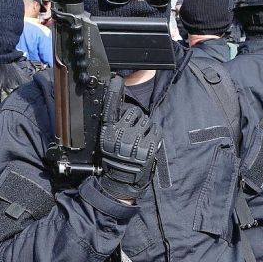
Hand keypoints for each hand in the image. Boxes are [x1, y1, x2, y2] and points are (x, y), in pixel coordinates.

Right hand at [98, 78, 161, 202]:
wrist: (121, 181)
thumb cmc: (113, 160)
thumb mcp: (106, 140)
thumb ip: (110, 123)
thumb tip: (114, 104)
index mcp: (109, 132)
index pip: (112, 108)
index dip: (114, 92)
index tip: (116, 80)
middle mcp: (121, 135)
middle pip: (134, 113)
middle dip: (136, 119)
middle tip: (133, 132)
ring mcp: (136, 140)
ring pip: (147, 121)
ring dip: (145, 128)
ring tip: (139, 140)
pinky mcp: (150, 146)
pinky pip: (156, 130)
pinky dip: (154, 134)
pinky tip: (148, 141)